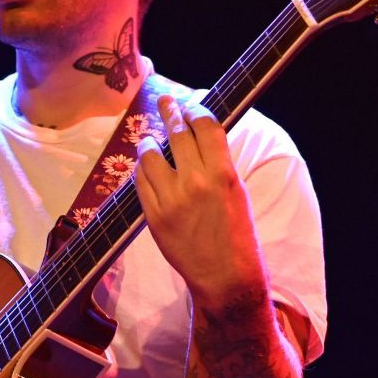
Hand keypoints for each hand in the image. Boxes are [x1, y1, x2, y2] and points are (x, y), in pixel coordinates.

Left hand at [133, 93, 267, 303]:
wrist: (224, 275)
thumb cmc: (237, 234)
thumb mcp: (237, 192)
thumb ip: (218, 164)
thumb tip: (200, 136)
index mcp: (224, 173)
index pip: (205, 125)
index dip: (195, 109)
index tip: (189, 104)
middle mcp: (196, 181)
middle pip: (176, 133)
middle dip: (170, 112)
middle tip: (165, 102)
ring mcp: (171, 199)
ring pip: (150, 155)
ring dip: (149, 142)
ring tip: (149, 140)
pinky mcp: (154, 215)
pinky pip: (140, 182)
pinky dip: (141, 170)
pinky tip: (144, 166)